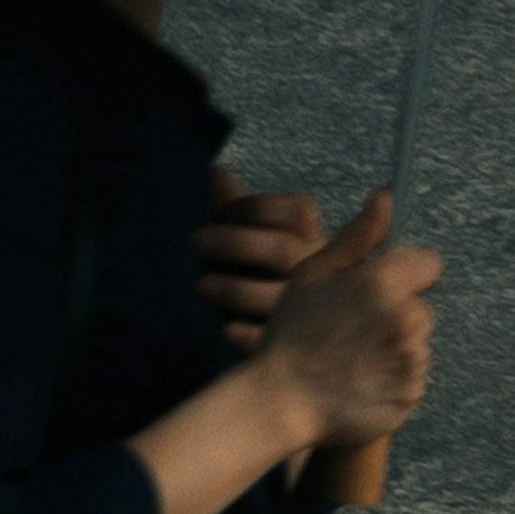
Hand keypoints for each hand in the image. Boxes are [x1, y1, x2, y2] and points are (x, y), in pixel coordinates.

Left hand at [198, 165, 324, 353]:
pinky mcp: (294, 344)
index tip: (220, 213)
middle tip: (197, 240)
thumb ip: (235, 208)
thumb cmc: (264, 271)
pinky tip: (225, 329)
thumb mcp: (254, 237)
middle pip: (282, 251)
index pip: (294, 210)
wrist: (301, 332)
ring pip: (278, 297)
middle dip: (235, 243)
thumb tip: (216, 170)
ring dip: (235, 290)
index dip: (251, 207)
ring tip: (202, 285)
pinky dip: (248, 335)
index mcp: (311, 236)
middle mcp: (317, 269)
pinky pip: (274, 340)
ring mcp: (311, 309)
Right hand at [263, 187, 438, 449]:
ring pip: (417, 343)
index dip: (402, 273)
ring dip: (394, 346)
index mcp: (383, 283)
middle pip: (421, 306)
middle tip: (353, 329)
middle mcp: (406, 319)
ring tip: (352, 358)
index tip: (376, 289)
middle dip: (396, 312)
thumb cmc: (291, 332)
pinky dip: (392, 379)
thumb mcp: (313, 273)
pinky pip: (412, 377)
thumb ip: (357, 236)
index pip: (427, 265)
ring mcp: (411, 360)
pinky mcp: (411, 394)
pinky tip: (359, 381)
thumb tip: (386, 195)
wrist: (280, 401)